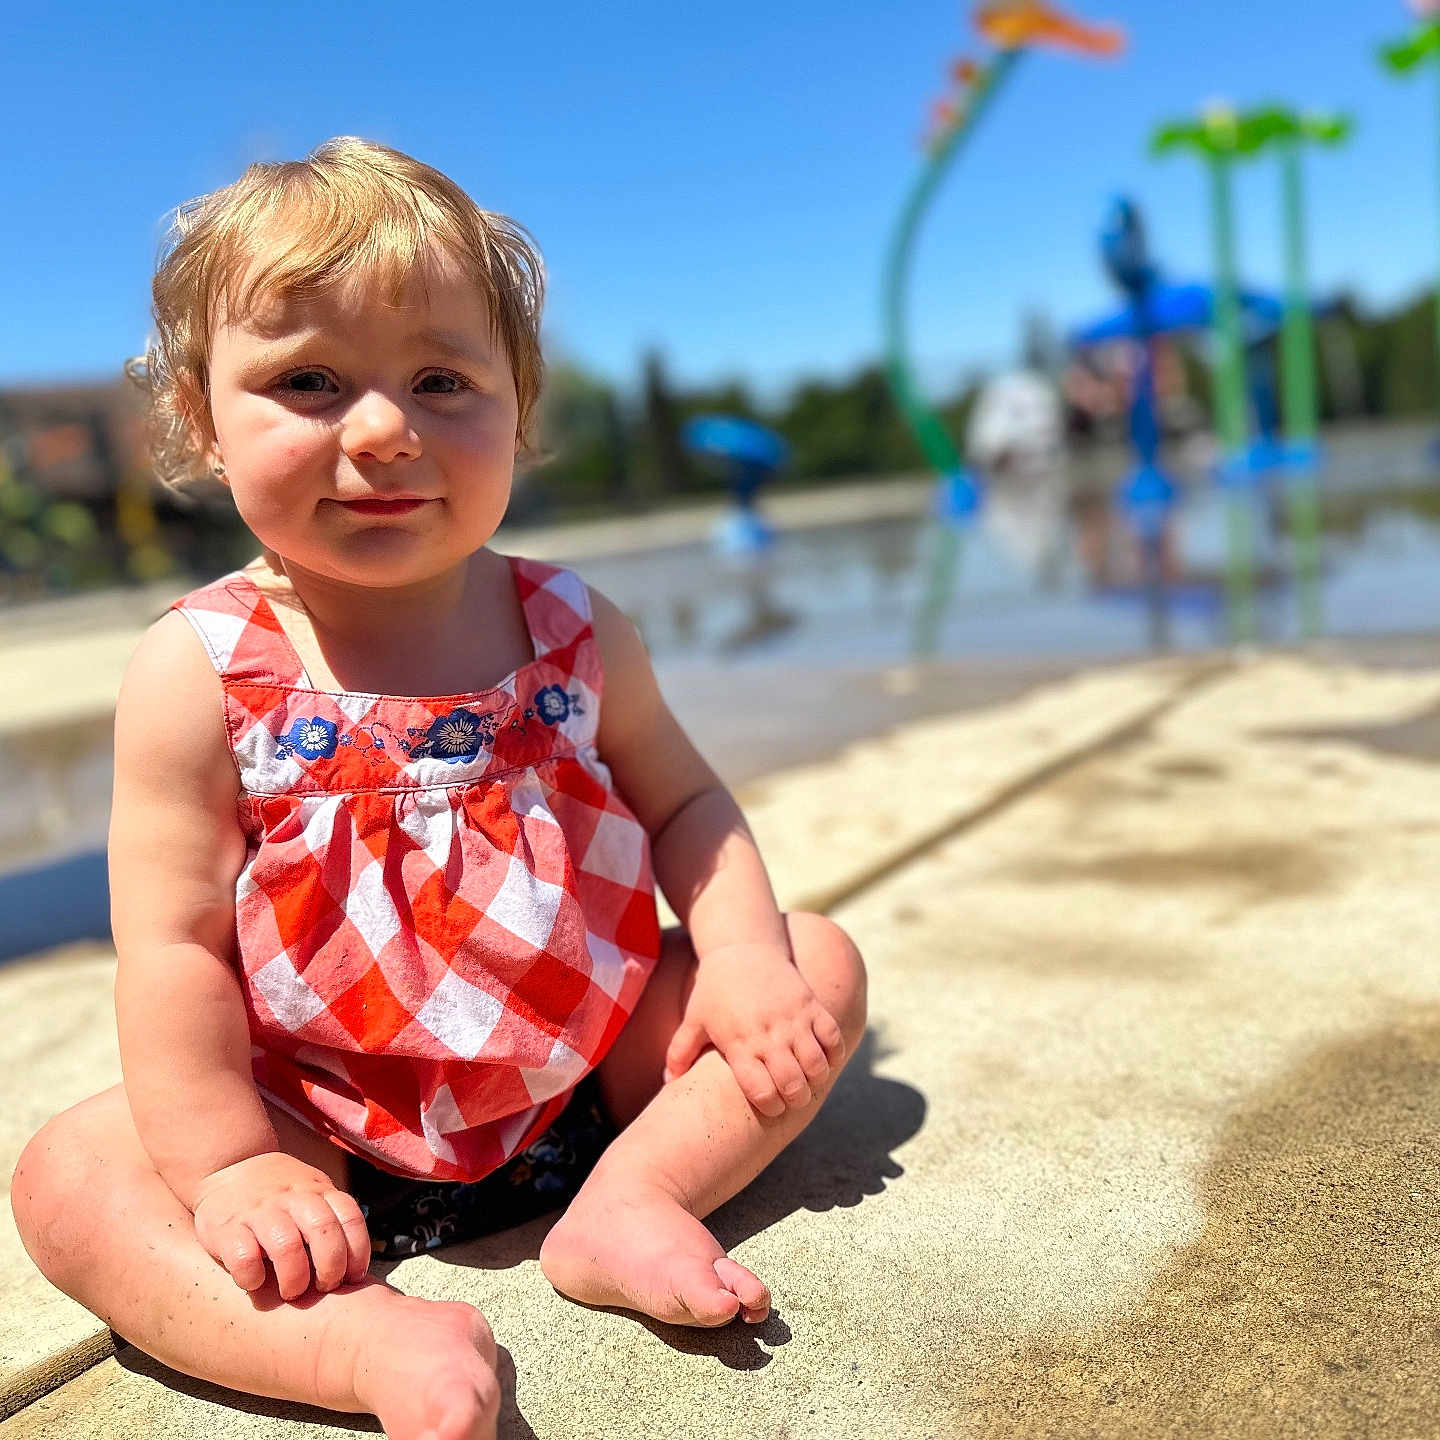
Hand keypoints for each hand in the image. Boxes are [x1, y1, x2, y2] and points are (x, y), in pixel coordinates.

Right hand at [191, 1151, 371, 1299]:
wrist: (227, 1166)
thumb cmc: (277, 1192)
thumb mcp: (310, 1191)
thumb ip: (330, 1216)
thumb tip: (356, 1264)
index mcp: (317, 1190)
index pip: (350, 1217)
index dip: (358, 1252)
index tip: (354, 1277)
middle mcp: (291, 1197)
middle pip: (323, 1230)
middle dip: (331, 1266)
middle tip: (325, 1287)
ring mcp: (259, 1211)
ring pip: (286, 1246)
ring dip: (295, 1277)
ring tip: (292, 1292)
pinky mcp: (227, 1228)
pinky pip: (244, 1259)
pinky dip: (253, 1278)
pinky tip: (255, 1282)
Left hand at [663, 942, 845, 1117]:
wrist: (742, 947)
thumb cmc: (715, 989)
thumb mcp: (694, 1019)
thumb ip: (679, 1052)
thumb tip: (667, 1082)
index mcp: (740, 1043)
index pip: (762, 1091)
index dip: (770, 1108)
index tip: (770, 1108)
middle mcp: (769, 1034)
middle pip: (794, 1084)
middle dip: (796, 1100)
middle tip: (793, 1098)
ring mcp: (793, 1019)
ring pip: (817, 1065)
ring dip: (816, 1080)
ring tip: (808, 1080)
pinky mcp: (811, 1005)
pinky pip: (833, 1038)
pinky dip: (833, 1054)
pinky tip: (823, 1057)